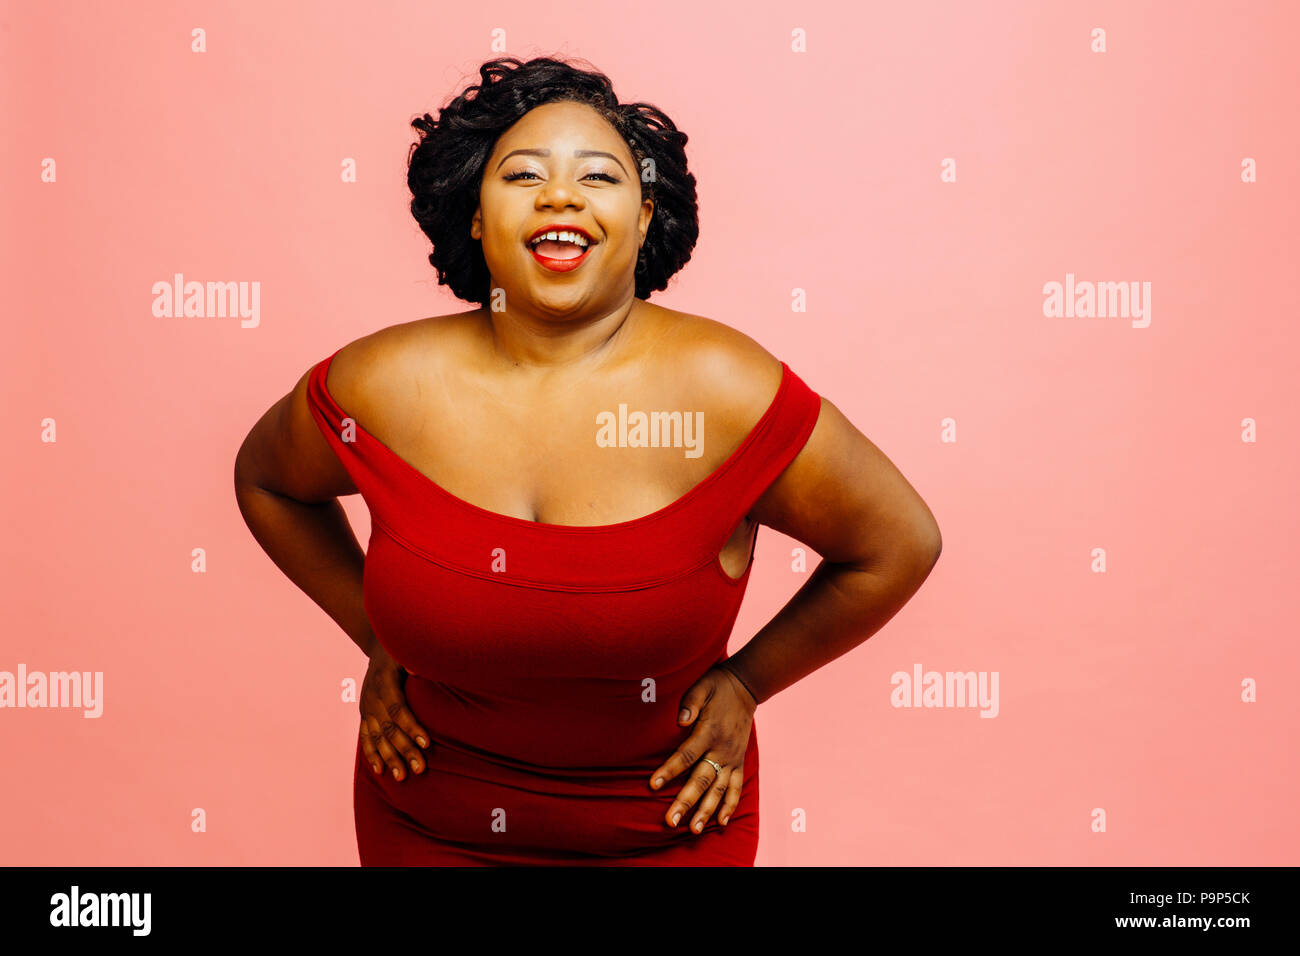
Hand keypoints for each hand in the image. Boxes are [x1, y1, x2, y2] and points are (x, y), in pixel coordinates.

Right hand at [359, 642, 429, 781]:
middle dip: (404, 750)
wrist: (380, 643)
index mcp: (385, 683)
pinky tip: (381, 770)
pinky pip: (366, 737)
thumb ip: (413, 661)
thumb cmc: (401, 649)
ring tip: (403, 777)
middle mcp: (373, 697)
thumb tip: (418, 670)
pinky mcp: (364, 713)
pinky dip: (372, 754)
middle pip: (389, 728)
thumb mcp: (407, 650)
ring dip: (390, 758)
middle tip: (420, 769)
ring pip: (378, 737)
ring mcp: (367, 707)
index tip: (427, 743)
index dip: (412, 727)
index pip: (399, 710)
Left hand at [648, 665, 757, 832]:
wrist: (746, 687)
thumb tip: (679, 720)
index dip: (670, 770)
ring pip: (719, 789)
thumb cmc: (717, 687)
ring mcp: (732, 758)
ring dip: (707, 810)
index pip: (686, 754)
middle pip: (702, 779)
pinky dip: (729, 806)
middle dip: (686, 801)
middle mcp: (722, 749)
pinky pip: (736, 788)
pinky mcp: (739, 762)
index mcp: (709, 731)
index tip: (653, 784)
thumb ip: (691, 702)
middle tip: (670, 820)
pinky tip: (721, 823)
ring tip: (694, 830)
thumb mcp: (702, 687)